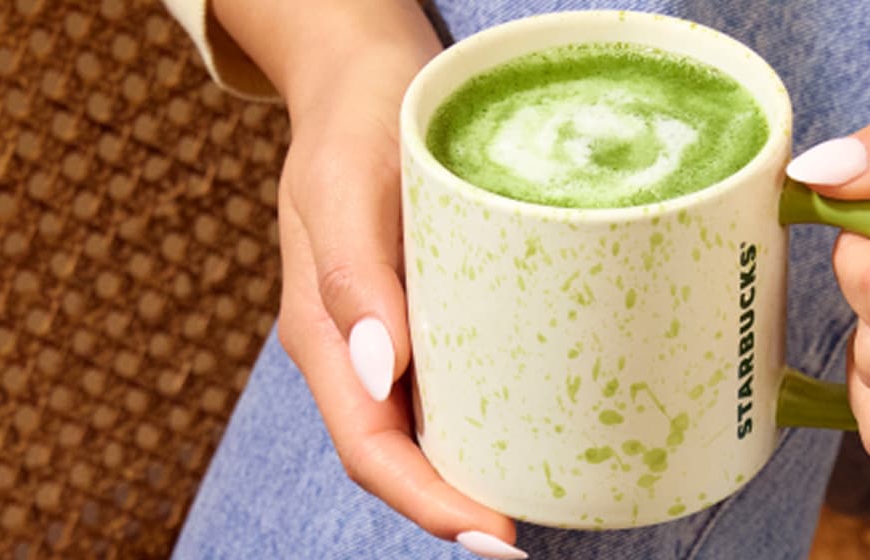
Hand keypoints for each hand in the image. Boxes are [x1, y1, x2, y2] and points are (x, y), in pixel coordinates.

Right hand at [211, 0, 521, 553]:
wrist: (365, 76)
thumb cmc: (352, 123)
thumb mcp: (341, 185)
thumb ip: (351, 277)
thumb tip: (380, 374)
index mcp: (325, 335)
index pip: (370, 446)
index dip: (426, 502)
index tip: (492, 534)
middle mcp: (359, 349)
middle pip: (401, 454)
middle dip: (458, 507)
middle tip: (528, 536)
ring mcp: (394, 334)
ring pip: (428, 427)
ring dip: (476, 471)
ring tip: (545, 495)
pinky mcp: (429, 309)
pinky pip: (455, 380)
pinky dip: (490, 415)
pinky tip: (539, 422)